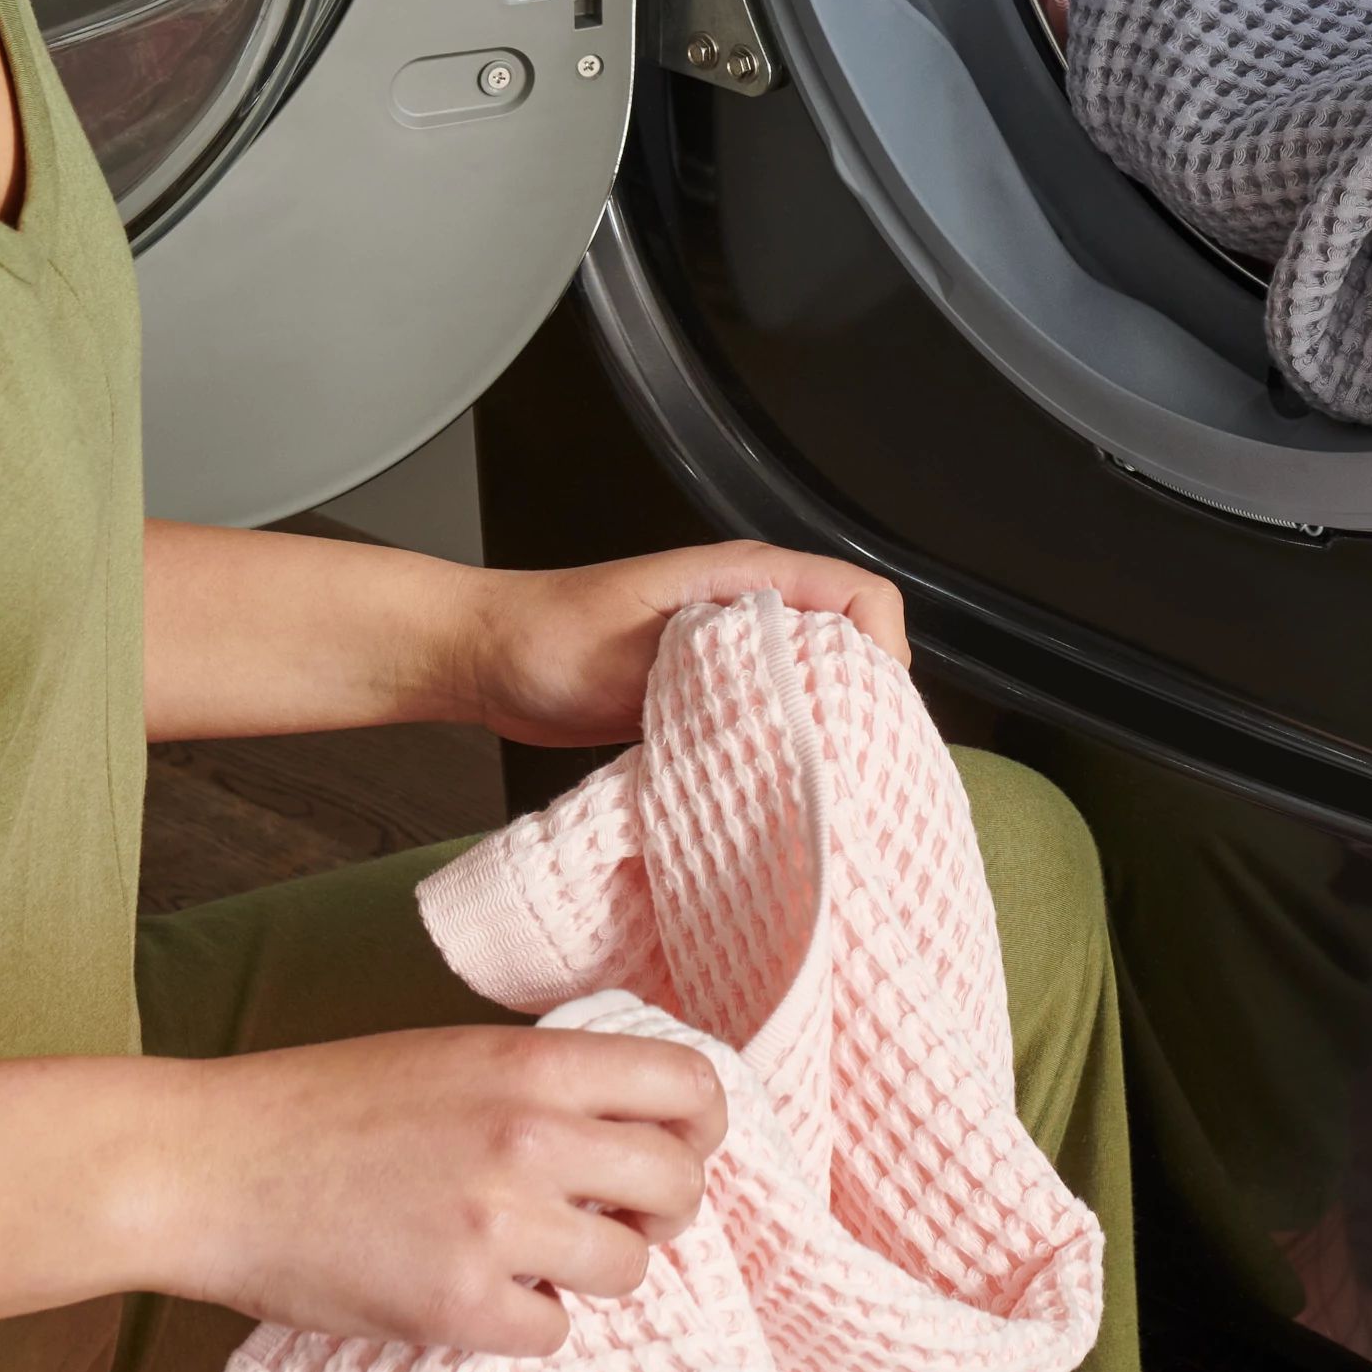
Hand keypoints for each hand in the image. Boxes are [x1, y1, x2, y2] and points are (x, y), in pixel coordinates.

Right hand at [161, 1024, 726, 1352]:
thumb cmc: (324, 1107)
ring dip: (592, 1272)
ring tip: (533, 1257)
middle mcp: (529, 1136)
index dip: (701, 1128)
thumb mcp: (454, 1055)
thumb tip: (634, 1127)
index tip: (680, 1149)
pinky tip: (480, 1293)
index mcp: (532, 1062)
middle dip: (663, 1213)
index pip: (689, 1085)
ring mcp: (496, 1224)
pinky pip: (554, 1331)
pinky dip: (527, 1322)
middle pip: (678, 1185)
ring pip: (628, 1270)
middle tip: (618, 1220)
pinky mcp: (458, 1305)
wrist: (213, 1164)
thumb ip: (545, 1084)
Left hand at [452, 542, 907, 746]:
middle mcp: (752, 612)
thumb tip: (794, 697)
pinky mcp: (709, 696)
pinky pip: (771, 717)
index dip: (885, 652)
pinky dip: (781, 751)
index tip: (873, 717)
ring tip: (822, 789)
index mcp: (746, 579)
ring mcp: (731, 655)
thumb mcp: (632, 648)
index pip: (861, 596)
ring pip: (816, 687)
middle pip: (853, 647)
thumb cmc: (545, 639)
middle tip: (856, 771)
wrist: (486, 659)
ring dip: (824, 733)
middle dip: (865, 705)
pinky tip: (772, 792)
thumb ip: (712, 664)